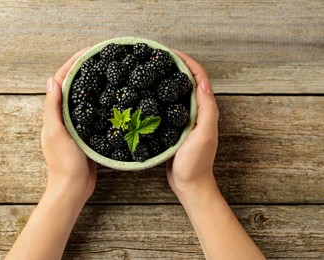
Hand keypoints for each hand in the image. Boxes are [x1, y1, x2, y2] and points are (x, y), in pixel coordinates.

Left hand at [41, 48, 96, 202]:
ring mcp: (76, 126)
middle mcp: (63, 117)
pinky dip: (100, 102)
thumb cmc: (63, 162)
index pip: (61, 81)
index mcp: (54, 114)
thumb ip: (52, 108)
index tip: (88, 52)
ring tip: (108, 73)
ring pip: (84, 99)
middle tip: (101, 58)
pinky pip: (93, 113)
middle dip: (84, 70)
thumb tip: (51, 80)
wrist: (74, 188)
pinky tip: (112, 99)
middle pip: (73, 87)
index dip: (72, 64)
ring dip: (93, 84)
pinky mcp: (87, 134)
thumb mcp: (56, 132)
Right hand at [166, 50, 218, 199]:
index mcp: (206, 110)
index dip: (188, 63)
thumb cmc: (196, 163)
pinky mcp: (175, 128)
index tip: (171, 53)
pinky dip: (162, 96)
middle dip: (177, 67)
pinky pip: (169, 107)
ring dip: (169, 80)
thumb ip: (206, 110)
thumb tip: (202, 82)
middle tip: (159, 58)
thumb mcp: (204, 135)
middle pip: (189, 82)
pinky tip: (149, 96)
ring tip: (153, 71)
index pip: (200, 79)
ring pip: (178, 94)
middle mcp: (197, 112)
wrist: (189, 184)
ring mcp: (185, 120)